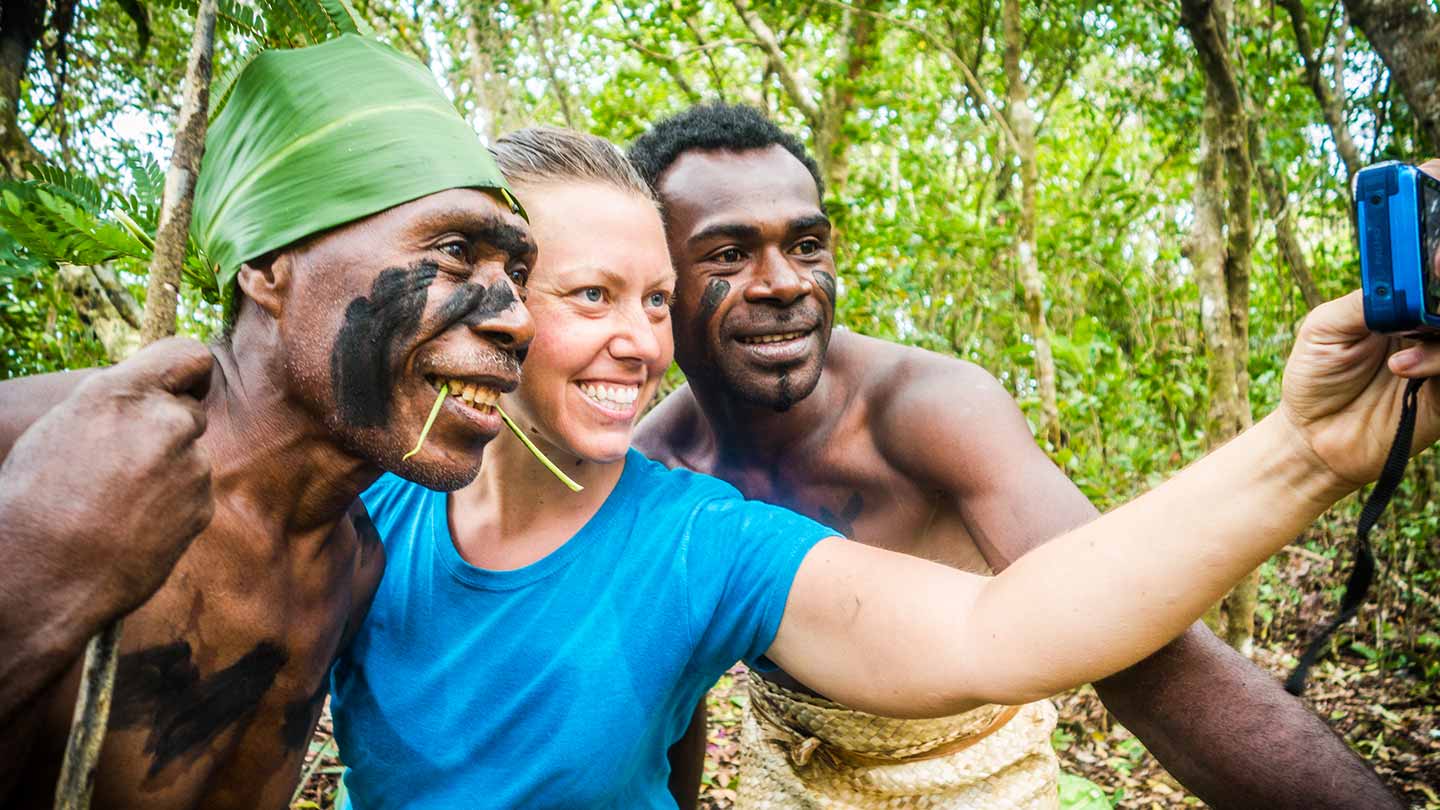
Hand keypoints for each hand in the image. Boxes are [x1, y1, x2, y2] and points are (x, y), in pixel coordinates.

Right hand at [0, 338, 214, 613]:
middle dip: (168, 431)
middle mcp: (164, 422)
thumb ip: (116, 406)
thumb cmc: (33, 501)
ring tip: (118, 503)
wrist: (42, 575)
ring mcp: (190, 465)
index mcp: (120, 393)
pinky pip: (193, 495)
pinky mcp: (202, 505)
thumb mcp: (61, 427)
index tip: (181, 387)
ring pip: (191, 457)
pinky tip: (133, 526)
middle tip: (127, 464)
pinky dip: (173, 507)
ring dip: (168, 472)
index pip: (188, 354)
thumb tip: (148, 399)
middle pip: (189, 412)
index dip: (186, 372)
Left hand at [1280, 161, 1439, 490]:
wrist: (1314, 438)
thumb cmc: (1316, 376)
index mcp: (1402, 289)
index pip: (1432, 242)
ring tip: (1406, 329)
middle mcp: (1433, 312)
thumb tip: (1403, 273)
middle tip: (1437, 262)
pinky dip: (1438, 358)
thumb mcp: (1326, 327)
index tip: (1433, 178)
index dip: (1436, 208)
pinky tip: (1402, 367)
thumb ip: (1368, 297)